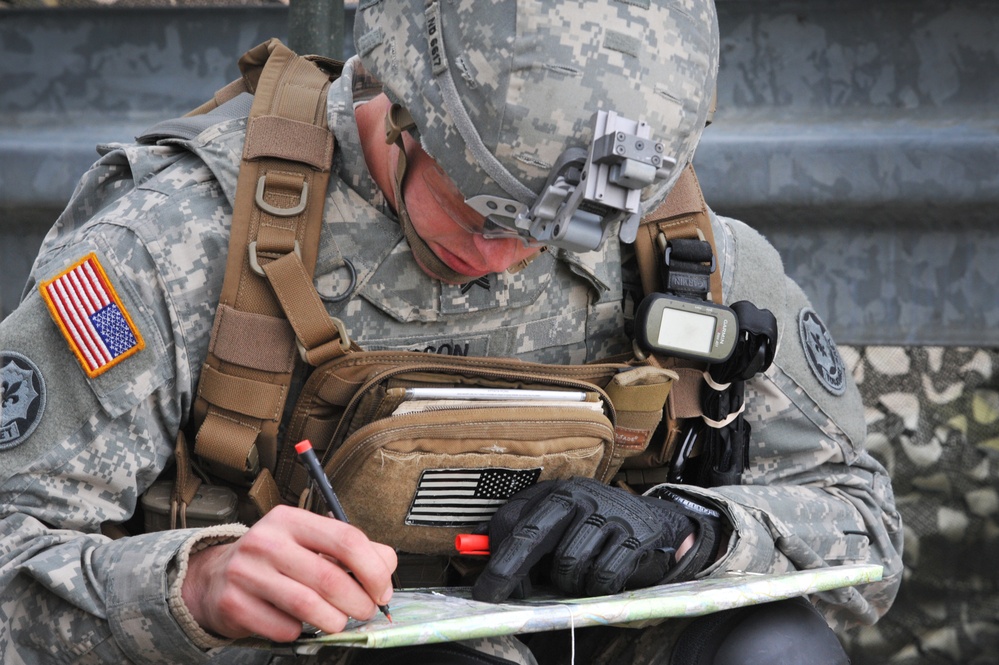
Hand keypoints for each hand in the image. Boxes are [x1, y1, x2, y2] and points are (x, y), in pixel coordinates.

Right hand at [181, 505, 395, 641]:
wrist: (214, 578)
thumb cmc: (273, 560)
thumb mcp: (308, 542)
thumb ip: (351, 550)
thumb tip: (386, 565)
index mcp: (291, 520)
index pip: (346, 539)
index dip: (373, 569)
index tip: (383, 590)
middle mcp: (267, 541)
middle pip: (330, 577)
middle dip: (359, 602)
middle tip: (366, 611)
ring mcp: (246, 573)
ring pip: (309, 606)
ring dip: (335, 621)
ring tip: (339, 622)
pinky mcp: (234, 604)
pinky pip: (284, 628)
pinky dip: (300, 632)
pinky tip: (299, 624)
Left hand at [472, 477, 719, 602]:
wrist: (657, 525)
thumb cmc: (596, 532)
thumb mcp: (561, 527)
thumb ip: (529, 542)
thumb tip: (494, 571)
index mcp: (555, 491)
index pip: (512, 518)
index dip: (496, 553)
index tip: (488, 584)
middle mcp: (579, 495)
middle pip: (533, 535)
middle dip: (509, 569)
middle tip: (492, 595)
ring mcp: (608, 512)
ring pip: (568, 562)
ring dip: (568, 582)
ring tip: (577, 579)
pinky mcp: (635, 534)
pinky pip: (602, 575)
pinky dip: (597, 587)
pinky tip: (601, 579)